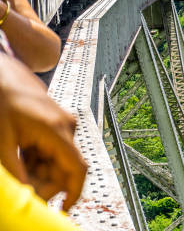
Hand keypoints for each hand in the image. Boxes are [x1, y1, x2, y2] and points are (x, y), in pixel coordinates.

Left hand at [0, 54, 86, 210]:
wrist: (3, 73)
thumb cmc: (2, 99)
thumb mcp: (3, 141)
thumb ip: (16, 171)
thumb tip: (27, 196)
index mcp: (58, 131)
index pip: (77, 169)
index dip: (74, 193)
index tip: (63, 210)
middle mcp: (67, 128)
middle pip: (65, 168)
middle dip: (46, 184)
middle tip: (22, 190)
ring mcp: (63, 125)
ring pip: (57, 161)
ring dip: (38, 172)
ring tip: (14, 167)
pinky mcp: (57, 125)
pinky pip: (52, 151)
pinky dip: (36, 160)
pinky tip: (18, 156)